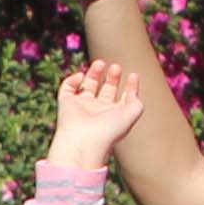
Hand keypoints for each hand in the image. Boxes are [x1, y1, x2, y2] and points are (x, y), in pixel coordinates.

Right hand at [43, 57, 140, 174]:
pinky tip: (81, 76)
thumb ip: (137, 100)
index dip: (130, 86)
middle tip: (116, 67)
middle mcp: (98, 111)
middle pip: (105, 90)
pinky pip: (67, 88)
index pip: (122, 98)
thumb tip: (132, 90)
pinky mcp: (66, 104)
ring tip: (101, 63)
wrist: (84, 141)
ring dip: (94, 72)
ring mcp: (81, 107)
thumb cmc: (109, 130)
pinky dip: (72, 79)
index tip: (133, 75)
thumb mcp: (132, 114)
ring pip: (87, 86)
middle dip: (112, 77)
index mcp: (114, 116)